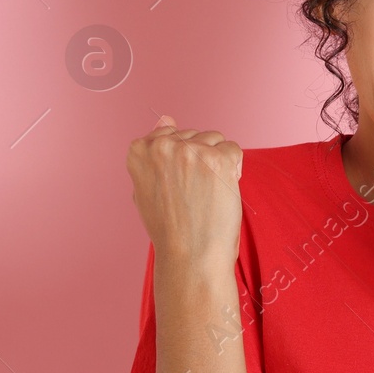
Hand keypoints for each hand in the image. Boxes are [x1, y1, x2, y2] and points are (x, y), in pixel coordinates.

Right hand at [126, 114, 244, 271]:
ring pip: (216, 140)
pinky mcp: (217, 160)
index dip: (181, 159)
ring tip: (207, 193)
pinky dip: (234, 169)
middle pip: (195, 135)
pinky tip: (222, 191)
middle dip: (200, 158)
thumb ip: (153, 151)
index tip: (179, 182)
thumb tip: (165, 118)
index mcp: (139, 150)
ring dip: (218, 162)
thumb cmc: (169, 226)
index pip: (170, 132)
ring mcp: (190, 151)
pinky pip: (234, 150)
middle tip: (195, 193)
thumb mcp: (146, 186)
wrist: (189, 254)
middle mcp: (163, 146)